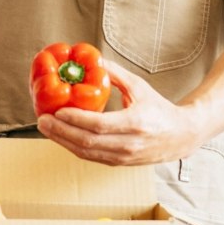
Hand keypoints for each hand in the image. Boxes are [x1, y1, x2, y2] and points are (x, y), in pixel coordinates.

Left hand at [36, 62, 199, 165]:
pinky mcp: (119, 163)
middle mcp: (130, 144)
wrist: (181, 136)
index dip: (76, 120)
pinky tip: (61, 136)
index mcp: (137, 123)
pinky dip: (73, 147)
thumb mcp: (139, 86)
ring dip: (63, 141)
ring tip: (46, 128)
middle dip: (61, 132)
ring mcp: (124, 157)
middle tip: (42, 120)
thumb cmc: (160, 109)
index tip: (58, 111)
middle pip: (88, 142)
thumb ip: (115, 74)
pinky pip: (91, 157)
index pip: (100, 125)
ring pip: (86, 153)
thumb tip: (93, 60)